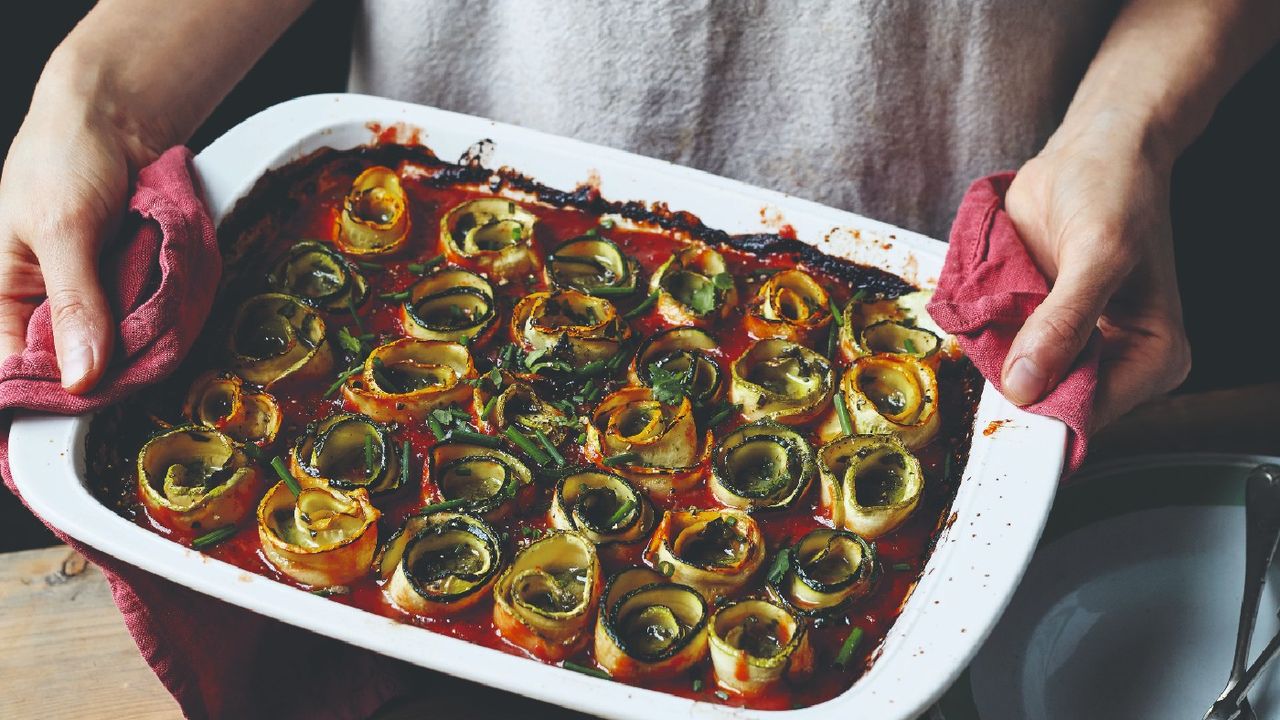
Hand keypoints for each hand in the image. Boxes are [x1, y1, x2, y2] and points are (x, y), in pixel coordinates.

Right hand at [0, 70, 164, 392]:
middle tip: (143, 363)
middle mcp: (48, 310)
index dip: (53, 401)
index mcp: (5, 302)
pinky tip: (176, 314)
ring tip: (161, 331)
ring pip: (120, 350)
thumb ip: (75, 301)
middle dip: (111, 371)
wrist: (116, 120)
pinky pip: (149, 321)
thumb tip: (81, 379)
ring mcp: (95, 304)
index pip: (19, 374)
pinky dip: (162, 319)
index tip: (94, 412)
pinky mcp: (132, 292)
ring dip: (142, 345)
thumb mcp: (62, 229)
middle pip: (78, 370)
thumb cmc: (63, 160)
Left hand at [1002, 114, 1191, 430]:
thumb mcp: (1099, 253)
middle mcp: (1115, 361)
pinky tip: (988, 302)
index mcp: (1154, 356)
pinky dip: (985, 332)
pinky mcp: (1038, 326)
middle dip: (1014, 377)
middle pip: (1051, 402)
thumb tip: (1026, 385)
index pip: (1091, 414)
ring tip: (997, 306)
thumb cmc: (1116, 189)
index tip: (1004, 385)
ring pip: (1020, 377)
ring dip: (994, 351)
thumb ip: (1064, 322)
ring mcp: (1072, 346)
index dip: (1044, 408)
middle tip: (992, 334)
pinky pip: (1002, 348)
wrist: (1094, 149)